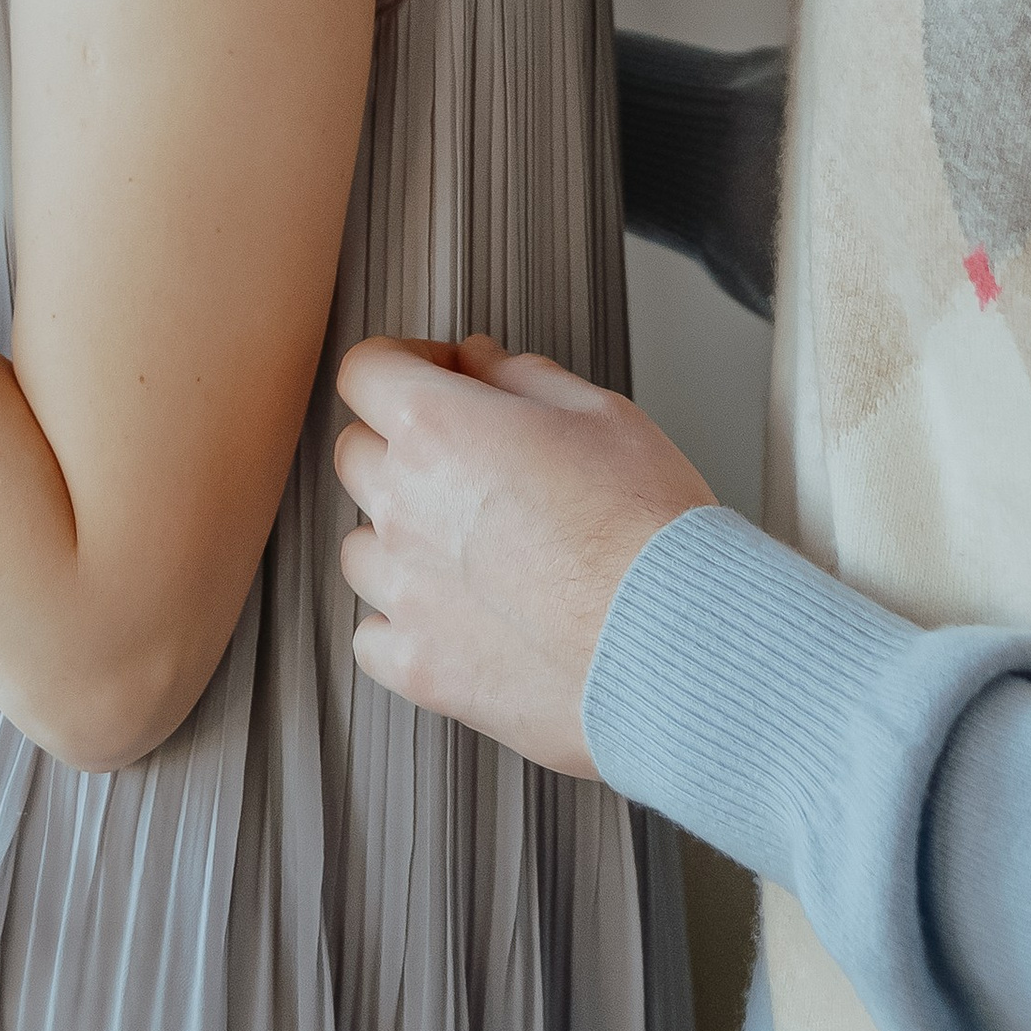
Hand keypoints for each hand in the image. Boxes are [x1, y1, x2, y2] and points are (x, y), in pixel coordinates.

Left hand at [333, 334, 712, 776]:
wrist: (674, 642)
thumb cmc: (649, 527)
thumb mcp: (601, 414)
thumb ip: (522, 377)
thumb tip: (480, 362)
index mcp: (438, 428)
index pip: (367, 370)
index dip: (403, 362)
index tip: (438, 377)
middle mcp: (404, 505)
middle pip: (356, 454)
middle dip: (400, 444)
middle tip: (466, 461)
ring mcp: (404, 593)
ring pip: (360, 547)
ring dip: (399, 538)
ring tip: (471, 549)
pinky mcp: (419, 668)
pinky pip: (373, 636)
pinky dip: (404, 624)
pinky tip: (457, 617)